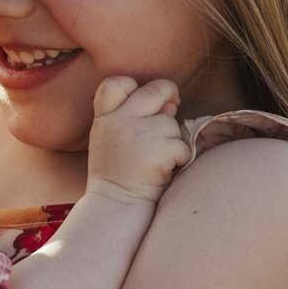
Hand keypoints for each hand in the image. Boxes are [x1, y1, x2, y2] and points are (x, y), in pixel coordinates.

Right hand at [83, 76, 189, 205]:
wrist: (115, 204)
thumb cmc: (116, 172)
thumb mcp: (110, 138)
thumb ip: (133, 117)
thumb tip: (170, 103)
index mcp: (105, 117)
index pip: (115, 83)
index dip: (132, 86)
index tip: (139, 98)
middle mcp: (121, 120)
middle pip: (156, 90)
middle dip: (170, 95)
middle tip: (172, 108)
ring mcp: (140, 134)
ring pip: (172, 123)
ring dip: (172, 139)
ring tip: (156, 158)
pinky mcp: (159, 151)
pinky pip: (183, 146)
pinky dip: (181, 159)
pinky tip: (164, 170)